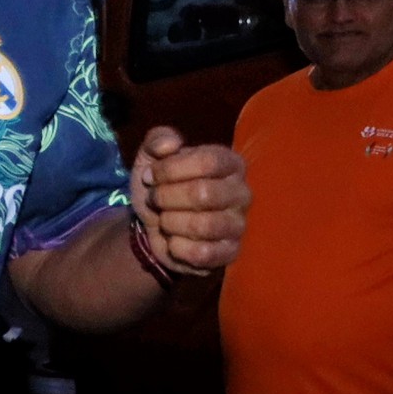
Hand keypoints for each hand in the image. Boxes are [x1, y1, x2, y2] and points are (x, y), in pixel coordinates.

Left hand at [128, 126, 246, 273]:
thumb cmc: (159, 186)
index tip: (151, 176)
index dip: (170, 170)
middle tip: (155, 200)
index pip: (207, 162)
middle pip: (203, 193)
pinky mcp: (229, 252)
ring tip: (164, 219)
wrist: (152, 227)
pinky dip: (177, 248)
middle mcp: (241, 193)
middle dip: (166, 197)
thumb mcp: (150, 157)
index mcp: (230, 163)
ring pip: (203, 225)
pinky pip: (203, 253)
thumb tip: (171, 144)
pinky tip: (173, 241)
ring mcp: (239, 224)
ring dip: (170, 222)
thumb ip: (157, 141)